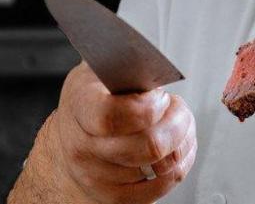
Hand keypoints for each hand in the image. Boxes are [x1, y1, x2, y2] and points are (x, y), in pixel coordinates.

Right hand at [47, 61, 196, 203]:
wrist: (71, 137)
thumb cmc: (95, 97)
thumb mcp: (102, 69)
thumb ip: (126, 64)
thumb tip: (154, 63)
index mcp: (79, 106)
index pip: (110, 116)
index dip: (147, 107)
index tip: (160, 96)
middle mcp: (82, 146)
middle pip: (148, 146)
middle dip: (178, 123)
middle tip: (177, 108)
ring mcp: (96, 175)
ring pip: (163, 166)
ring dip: (182, 141)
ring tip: (177, 124)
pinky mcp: (113, 197)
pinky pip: (162, 187)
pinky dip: (180, 165)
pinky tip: (176, 147)